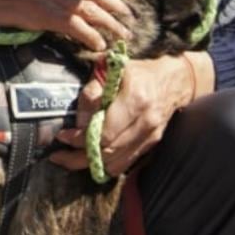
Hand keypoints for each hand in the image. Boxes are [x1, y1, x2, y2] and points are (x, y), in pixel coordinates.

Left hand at [51, 55, 193, 176]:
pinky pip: (125, 164)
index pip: (105, 132)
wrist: (175, 80)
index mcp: (135, 100)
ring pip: (115, 163)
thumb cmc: (139, 71)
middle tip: (58, 155)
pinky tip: (91, 159)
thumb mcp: (113, 69)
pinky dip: (106, 165)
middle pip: (108, 151)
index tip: (63, 136)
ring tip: (69, 160)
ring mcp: (151, 136)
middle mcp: (145, 122)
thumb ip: (93, 90)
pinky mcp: (151, 144)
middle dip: (79, 155)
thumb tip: (78, 119)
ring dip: (90, 164)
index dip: (80, 138)